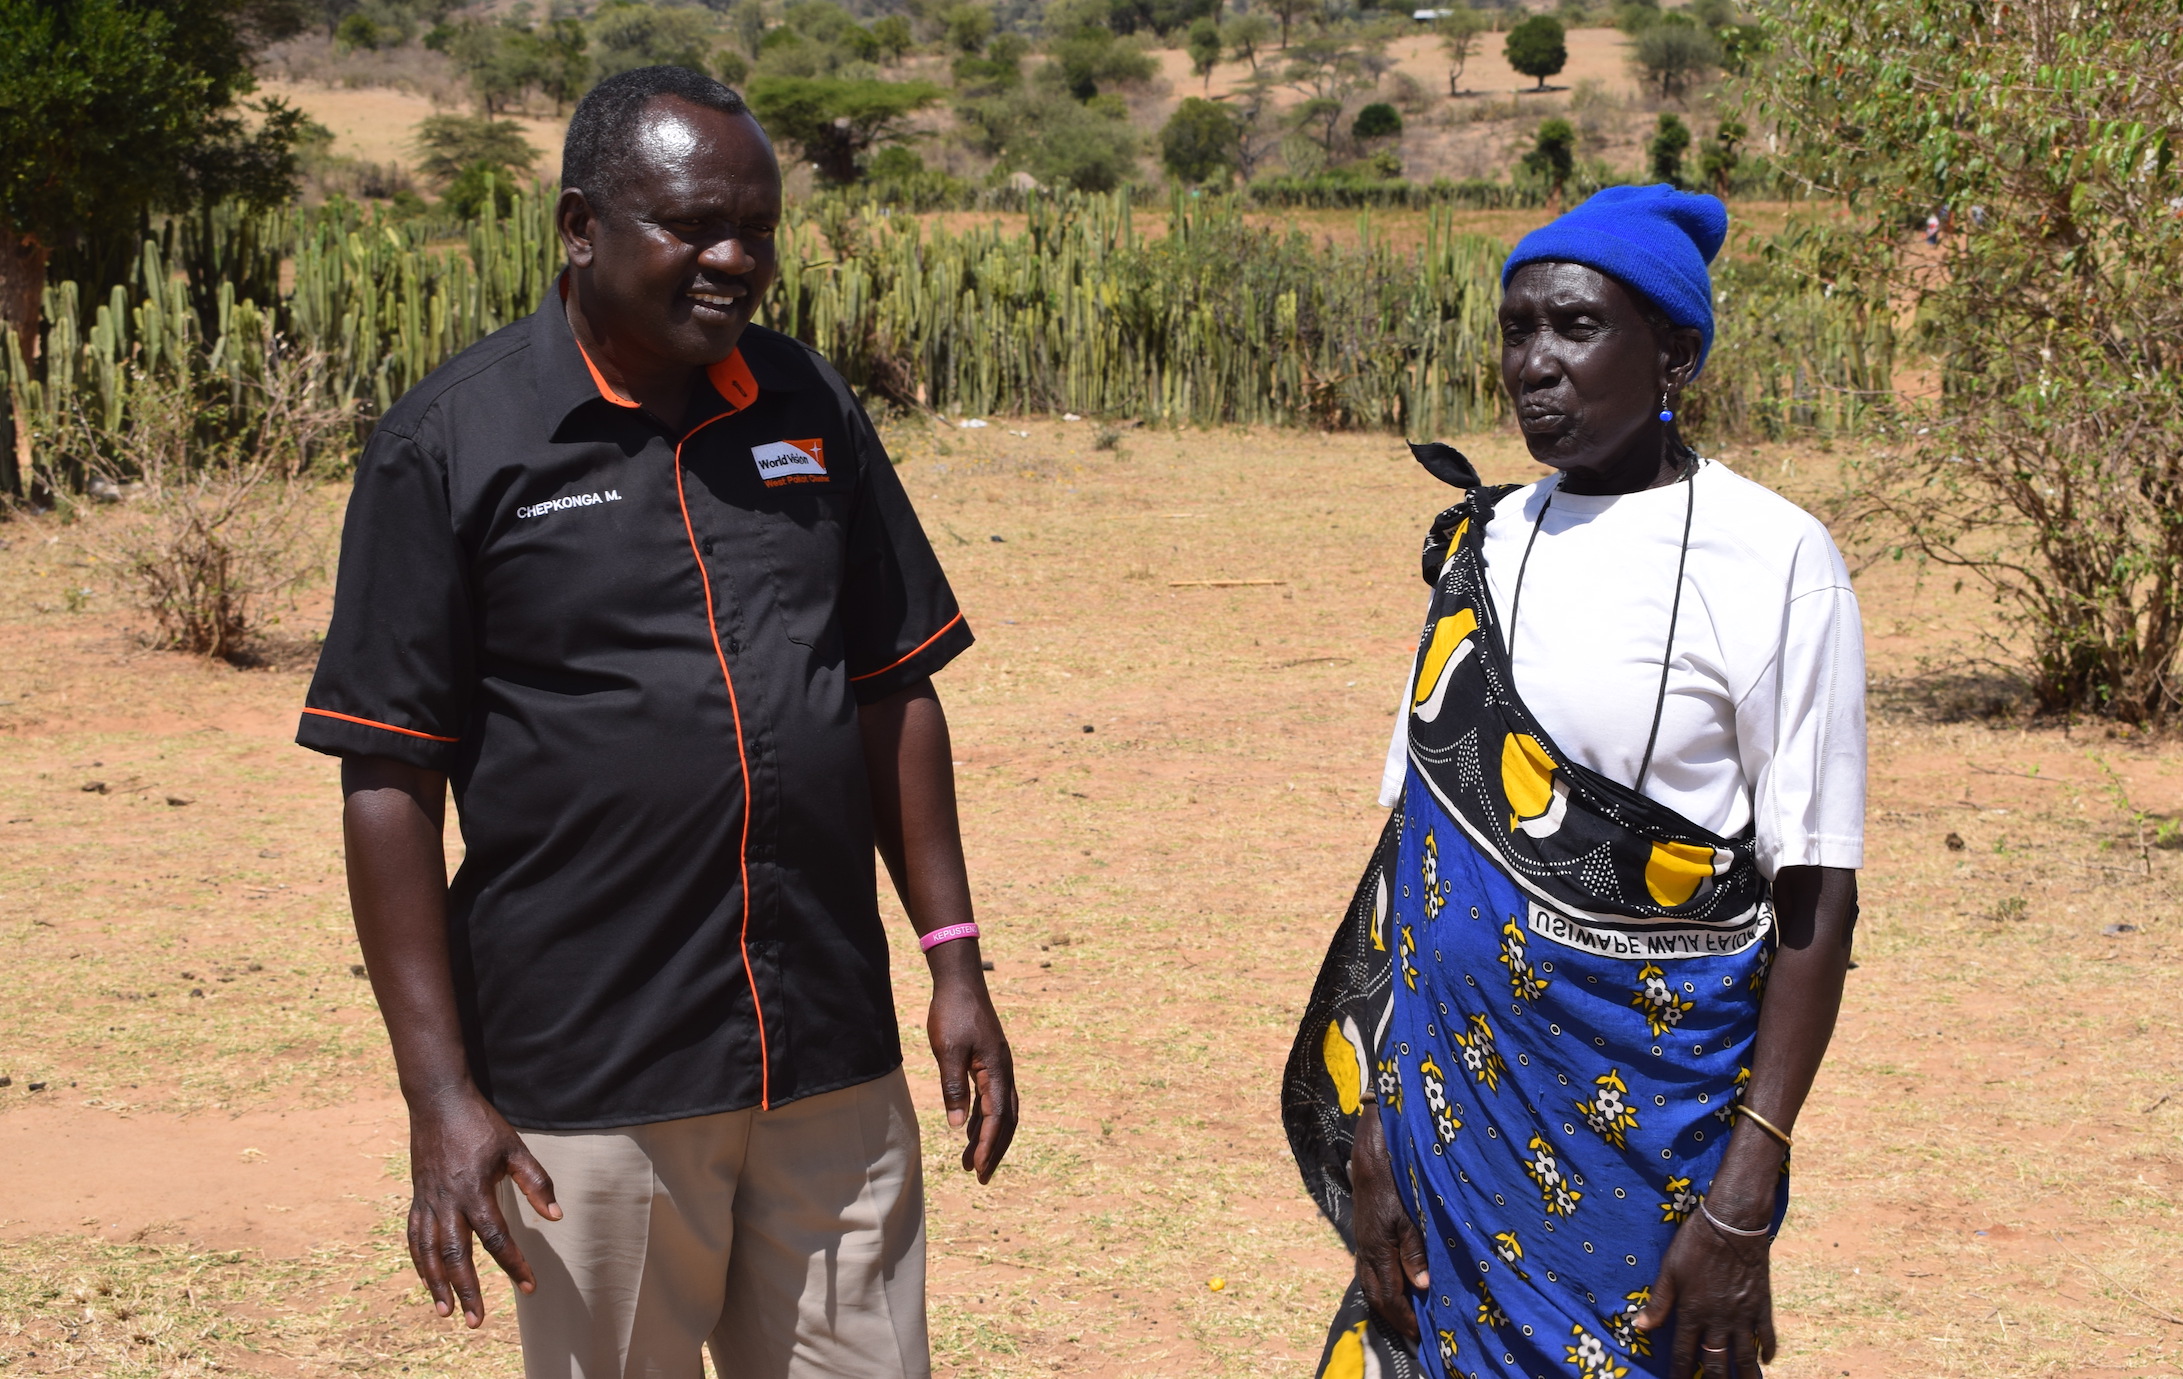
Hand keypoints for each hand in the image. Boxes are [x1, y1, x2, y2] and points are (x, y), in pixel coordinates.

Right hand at [405, 1087, 560, 1326]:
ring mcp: (428, 1201)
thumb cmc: (481, 1125)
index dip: (514, 1264)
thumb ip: (536, 1182)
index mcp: (475, 1190)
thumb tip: (556, 1216)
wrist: (438, 1102)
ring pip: (430, 1252)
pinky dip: (421, 1262)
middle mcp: (448, 1202)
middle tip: (477, 1321)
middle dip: (468, 1290)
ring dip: (438, 1285)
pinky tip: (429, 1281)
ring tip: (447, 1313)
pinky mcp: (417, 1198)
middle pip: (457, 1256)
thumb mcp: (515, 1149)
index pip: (497, 1238)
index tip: (529, 1287)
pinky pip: (414, 1237)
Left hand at [926, 944, 1016, 1181]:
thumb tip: (957, 1127)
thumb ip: (953, 1088)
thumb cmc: (952, 1014)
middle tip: (980, 1177)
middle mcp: (1005, 1072)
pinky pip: (993, 1099)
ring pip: (1002, 1111)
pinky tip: (968, 1130)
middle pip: (1007, 1120)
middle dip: (995, 1150)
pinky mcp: (991, 1062)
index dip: (988, 1145)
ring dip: (989, 1137)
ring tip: (970, 1162)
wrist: (960, 981)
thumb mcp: (947, 1052)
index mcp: (997, 1071)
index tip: (978, 1169)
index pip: (996, 1117)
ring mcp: (1000, 1067)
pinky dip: (984, 1119)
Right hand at [1350, 1103, 1427, 1341]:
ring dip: (1386, 1301)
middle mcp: (1366, 1250)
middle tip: (1413, 1333)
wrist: (1374, 1151)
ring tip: (1404, 1315)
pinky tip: (1395, 1284)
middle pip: (1375, 1294)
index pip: (1389, 1295)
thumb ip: (1414, 1252)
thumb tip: (1421, 1287)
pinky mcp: (1364, 1232)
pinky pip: (1368, 1269)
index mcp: (1378, 1249)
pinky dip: (1381, 1284)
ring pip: (1369, 1282)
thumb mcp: (1410, 1215)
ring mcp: (1362, 1241)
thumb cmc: (1396, 1180)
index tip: (1420, 1334)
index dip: (1404, 1317)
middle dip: (1394, 1316)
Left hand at [1635, 1196, 1775, 1376]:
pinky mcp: (1762, 1306)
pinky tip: (1767, 1362)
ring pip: (1745, 1357)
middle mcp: (1719, 1320)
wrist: (1734, 1225)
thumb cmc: (1695, 1244)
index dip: (1679, 1373)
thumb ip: (1659, 1302)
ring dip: (1744, 1376)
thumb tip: (1641, 1327)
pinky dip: (1768, 1351)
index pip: (1683, 1353)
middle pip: (1716, 1362)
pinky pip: (1767, 1336)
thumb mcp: (1670, 1270)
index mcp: (1692, 1312)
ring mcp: (1743, 1315)